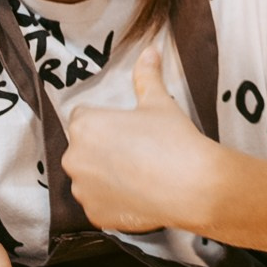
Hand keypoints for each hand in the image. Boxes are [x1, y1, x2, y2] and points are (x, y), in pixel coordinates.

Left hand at [61, 46, 220, 235]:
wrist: (191, 186)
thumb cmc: (172, 139)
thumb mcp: (159, 102)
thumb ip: (147, 76)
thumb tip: (149, 50)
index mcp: (85, 126)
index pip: (82, 117)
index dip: (104, 121)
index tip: (125, 128)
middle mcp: (74, 158)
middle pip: (82, 149)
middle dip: (101, 149)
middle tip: (135, 151)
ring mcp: (83, 190)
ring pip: (89, 178)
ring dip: (104, 176)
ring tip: (137, 174)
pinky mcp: (94, 216)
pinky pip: (98, 203)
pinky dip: (113, 200)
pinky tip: (137, 194)